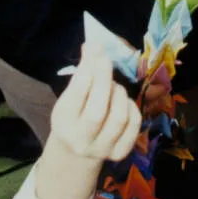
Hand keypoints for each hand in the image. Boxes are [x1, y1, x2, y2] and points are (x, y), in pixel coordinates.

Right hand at [51, 44, 140, 161]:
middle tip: (106, 60)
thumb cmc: (73, 115)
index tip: (95, 50)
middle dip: (105, 80)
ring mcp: (102, 149)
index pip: (78, 93)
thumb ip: (82, 74)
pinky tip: (123, 102)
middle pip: (98, 110)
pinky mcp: (120, 153)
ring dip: (119, 93)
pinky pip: (133, 125)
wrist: (76, 151)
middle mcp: (81, 140)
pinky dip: (131, 107)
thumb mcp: (69, 96)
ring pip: (119, 117)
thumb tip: (95, 45)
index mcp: (64, 122)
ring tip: (113, 86)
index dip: (89, 69)